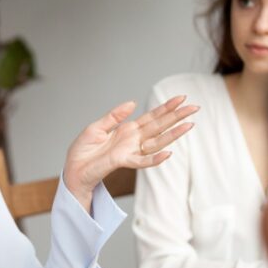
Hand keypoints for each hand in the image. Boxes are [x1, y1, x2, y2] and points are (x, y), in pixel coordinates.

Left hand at [63, 95, 197, 209]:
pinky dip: (155, 158)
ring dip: (173, 134)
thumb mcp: (96, 127)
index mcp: (127, 130)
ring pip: (156, 142)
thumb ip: (114, 116)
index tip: (181, 98)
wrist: (73, 169)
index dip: (166, 108)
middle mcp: (132, 140)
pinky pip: (142, 161)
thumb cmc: (83, 151)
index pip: (151, 117)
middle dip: (176, 117)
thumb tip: (132, 103)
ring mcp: (130, 151)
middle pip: (159, 126)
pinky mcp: (123, 162)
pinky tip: (168, 153)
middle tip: (194, 107)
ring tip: (190, 125)